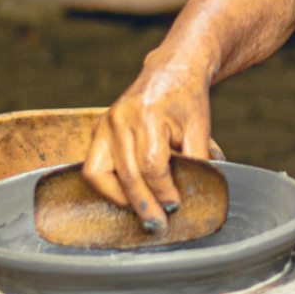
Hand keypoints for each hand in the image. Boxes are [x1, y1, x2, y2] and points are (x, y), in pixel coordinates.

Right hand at [81, 60, 218, 232]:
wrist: (172, 70)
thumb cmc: (187, 99)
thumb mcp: (200, 128)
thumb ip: (197, 161)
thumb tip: (195, 196)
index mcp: (148, 115)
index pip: (152, 166)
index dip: (163, 191)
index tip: (174, 206)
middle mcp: (120, 118)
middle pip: (126, 174)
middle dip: (142, 204)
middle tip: (156, 224)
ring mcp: (105, 123)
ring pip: (99, 173)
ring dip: (119, 197)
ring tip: (139, 210)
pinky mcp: (98, 128)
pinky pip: (93, 166)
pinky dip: (108, 184)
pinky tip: (126, 194)